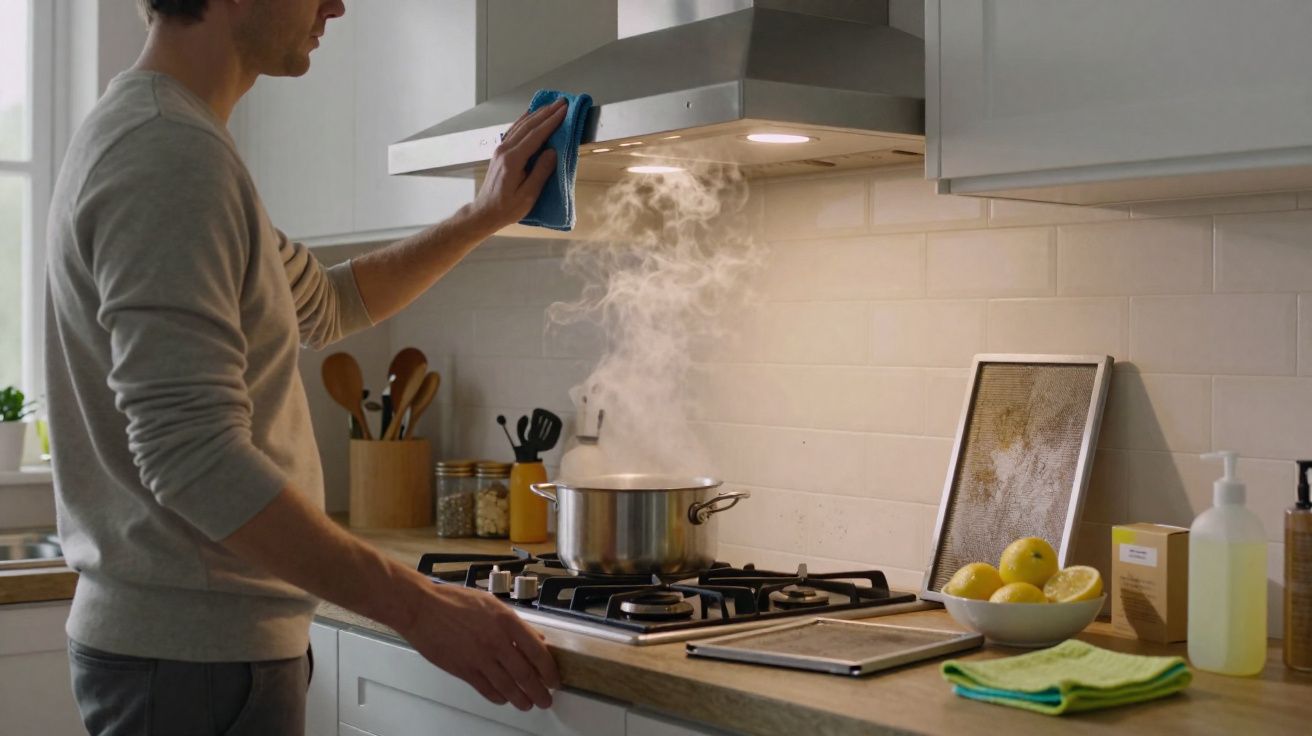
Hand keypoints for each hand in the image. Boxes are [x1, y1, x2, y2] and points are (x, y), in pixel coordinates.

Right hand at [397, 582, 561, 709]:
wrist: (423, 608)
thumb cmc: (454, 601)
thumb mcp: (491, 603)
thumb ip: (515, 623)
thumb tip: (536, 638)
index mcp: (506, 621)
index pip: (537, 652)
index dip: (549, 670)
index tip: (554, 679)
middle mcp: (496, 641)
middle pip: (525, 674)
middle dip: (540, 692)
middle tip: (546, 699)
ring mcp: (479, 657)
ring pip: (508, 687)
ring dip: (521, 699)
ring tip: (529, 704)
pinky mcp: (463, 669)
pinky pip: (486, 689)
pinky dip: (498, 697)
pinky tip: (504, 699)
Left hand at [467, 98, 567, 232]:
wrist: (485, 212)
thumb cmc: (507, 208)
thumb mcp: (528, 195)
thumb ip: (541, 172)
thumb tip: (552, 151)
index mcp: (513, 160)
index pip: (535, 136)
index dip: (551, 122)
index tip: (564, 111)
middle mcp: (505, 150)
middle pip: (528, 126)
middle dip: (546, 113)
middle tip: (562, 102)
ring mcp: (500, 149)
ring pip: (520, 125)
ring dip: (537, 114)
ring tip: (551, 105)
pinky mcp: (500, 152)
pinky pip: (515, 131)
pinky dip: (525, 120)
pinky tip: (532, 115)